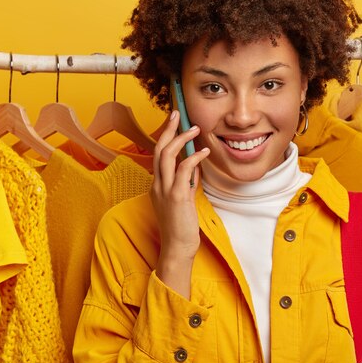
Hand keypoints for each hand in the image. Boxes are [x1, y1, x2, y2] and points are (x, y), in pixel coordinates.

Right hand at [151, 110, 209, 297]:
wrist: (177, 248)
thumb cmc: (181, 227)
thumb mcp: (182, 200)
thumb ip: (186, 183)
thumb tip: (195, 168)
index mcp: (157, 185)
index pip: (158, 155)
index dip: (165, 137)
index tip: (174, 123)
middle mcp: (157, 185)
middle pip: (159, 149)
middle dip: (167, 129)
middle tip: (177, 114)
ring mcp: (165, 190)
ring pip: (167, 155)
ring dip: (181, 139)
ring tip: (194, 129)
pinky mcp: (176, 197)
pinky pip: (184, 170)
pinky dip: (194, 158)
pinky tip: (204, 152)